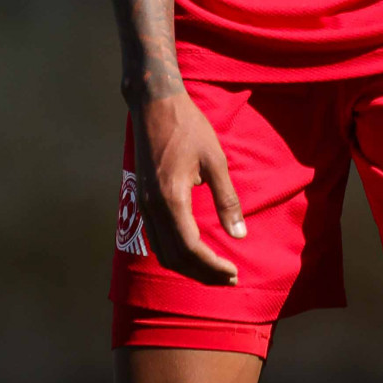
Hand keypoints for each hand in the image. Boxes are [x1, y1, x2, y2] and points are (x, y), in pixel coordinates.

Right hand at [128, 86, 246, 283]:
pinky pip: (156, 238)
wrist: (154, 104)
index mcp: (171, 199)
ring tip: (215, 270)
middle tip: (229, 278)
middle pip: (175, 257)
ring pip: (163, 251)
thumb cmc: (188, 128)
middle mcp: (152, 208)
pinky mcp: (141, 200)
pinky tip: (195, 251)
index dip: (212, 266)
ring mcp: (143, 205)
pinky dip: (176, 252)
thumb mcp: (215, 160)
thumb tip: (240, 234)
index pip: (190, 248)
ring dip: (188, 266)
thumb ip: (227, 199)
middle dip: (203, 273)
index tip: (233, 273)